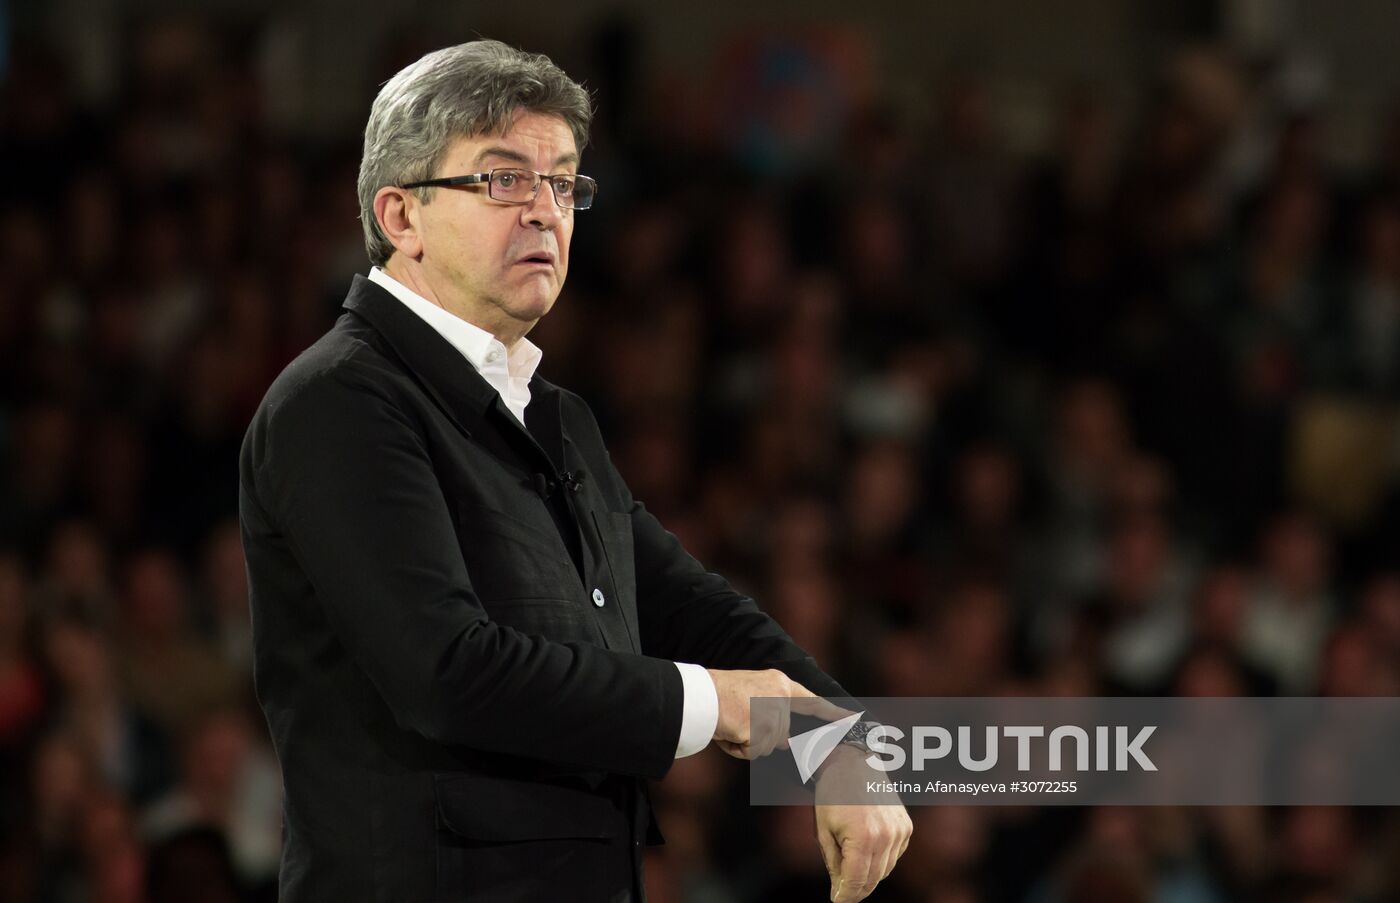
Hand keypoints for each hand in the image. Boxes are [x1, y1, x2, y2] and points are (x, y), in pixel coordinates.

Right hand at [705, 668, 851, 759]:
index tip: (853, 720)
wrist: (699, 696)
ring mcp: (772, 713)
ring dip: (745, 743)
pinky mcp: (761, 728)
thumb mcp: (751, 698)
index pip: (812, 702)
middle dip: (758, 738)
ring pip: (765, 747)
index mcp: (779, 684)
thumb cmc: (717, 697)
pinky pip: (752, 752)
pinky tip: (728, 731)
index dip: (833, 713)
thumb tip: (786, 742)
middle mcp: (780, 697)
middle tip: (735, 723)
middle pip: (780, 736)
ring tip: (729, 724)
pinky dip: (737, 748)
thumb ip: (772, 716)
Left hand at [814, 746, 912, 901]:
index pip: (856, 881)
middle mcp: (887, 836)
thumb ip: (834, 863)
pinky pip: (895, 856)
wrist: (854, 762)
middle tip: (843, 893)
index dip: (845, 896)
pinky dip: (882, 861)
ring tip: (852, 871)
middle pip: (873, 880)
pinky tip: (868, 852)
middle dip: (857, 890)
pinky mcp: (906, 827)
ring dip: (869, 876)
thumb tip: (840, 890)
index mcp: (863, 837)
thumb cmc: (833, 794)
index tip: (837, 901)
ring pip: (885, 870)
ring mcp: (900, 831)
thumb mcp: (823, 830)